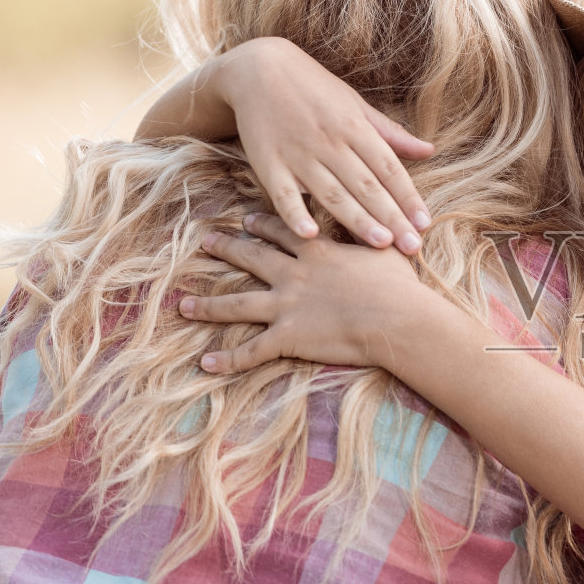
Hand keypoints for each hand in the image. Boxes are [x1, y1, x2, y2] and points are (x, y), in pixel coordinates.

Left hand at [183, 213, 423, 372]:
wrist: (396, 318)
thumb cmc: (399, 285)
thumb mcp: (386, 250)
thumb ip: (376, 235)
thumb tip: (389, 222)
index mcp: (316, 252)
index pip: (282, 232)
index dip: (261, 224)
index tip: (245, 219)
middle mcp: (294, 275)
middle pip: (251, 258)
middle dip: (226, 249)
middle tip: (205, 242)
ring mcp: (287, 306)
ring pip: (238, 305)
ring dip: (209, 306)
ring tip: (184, 305)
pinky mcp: (287, 337)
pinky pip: (251, 351)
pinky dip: (228, 360)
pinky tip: (206, 364)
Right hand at [215, 36, 435, 251]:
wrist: (257, 68)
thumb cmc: (314, 88)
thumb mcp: (355, 104)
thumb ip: (390, 133)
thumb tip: (430, 150)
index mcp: (355, 128)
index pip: (388, 169)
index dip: (408, 197)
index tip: (424, 224)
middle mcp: (330, 143)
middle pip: (366, 186)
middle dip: (391, 218)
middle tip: (412, 246)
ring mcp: (298, 154)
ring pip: (332, 193)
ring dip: (357, 220)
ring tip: (380, 244)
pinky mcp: (268, 163)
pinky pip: (283, 193)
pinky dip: (295, 214)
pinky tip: (310, 235)